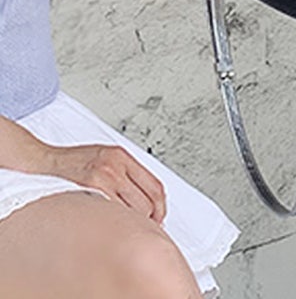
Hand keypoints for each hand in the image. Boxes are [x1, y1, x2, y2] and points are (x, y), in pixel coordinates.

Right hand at [43, 143, 165, 223]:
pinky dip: (118, 222)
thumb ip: (126, 172)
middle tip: (147, 227)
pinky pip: (113, 211)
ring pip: (133, 208)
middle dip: (151, 218)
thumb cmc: (75, 161)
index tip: (160, 216)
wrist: (44, 162)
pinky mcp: (90, 187)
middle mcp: (116, 165)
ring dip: (135, 223)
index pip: (155, 184)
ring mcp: (104, 176)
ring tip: (131, 228)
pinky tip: (115, 226)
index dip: (161, 205)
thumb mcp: (107, 156)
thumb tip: (146, 195)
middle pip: (147, 200)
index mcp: (123, 156)